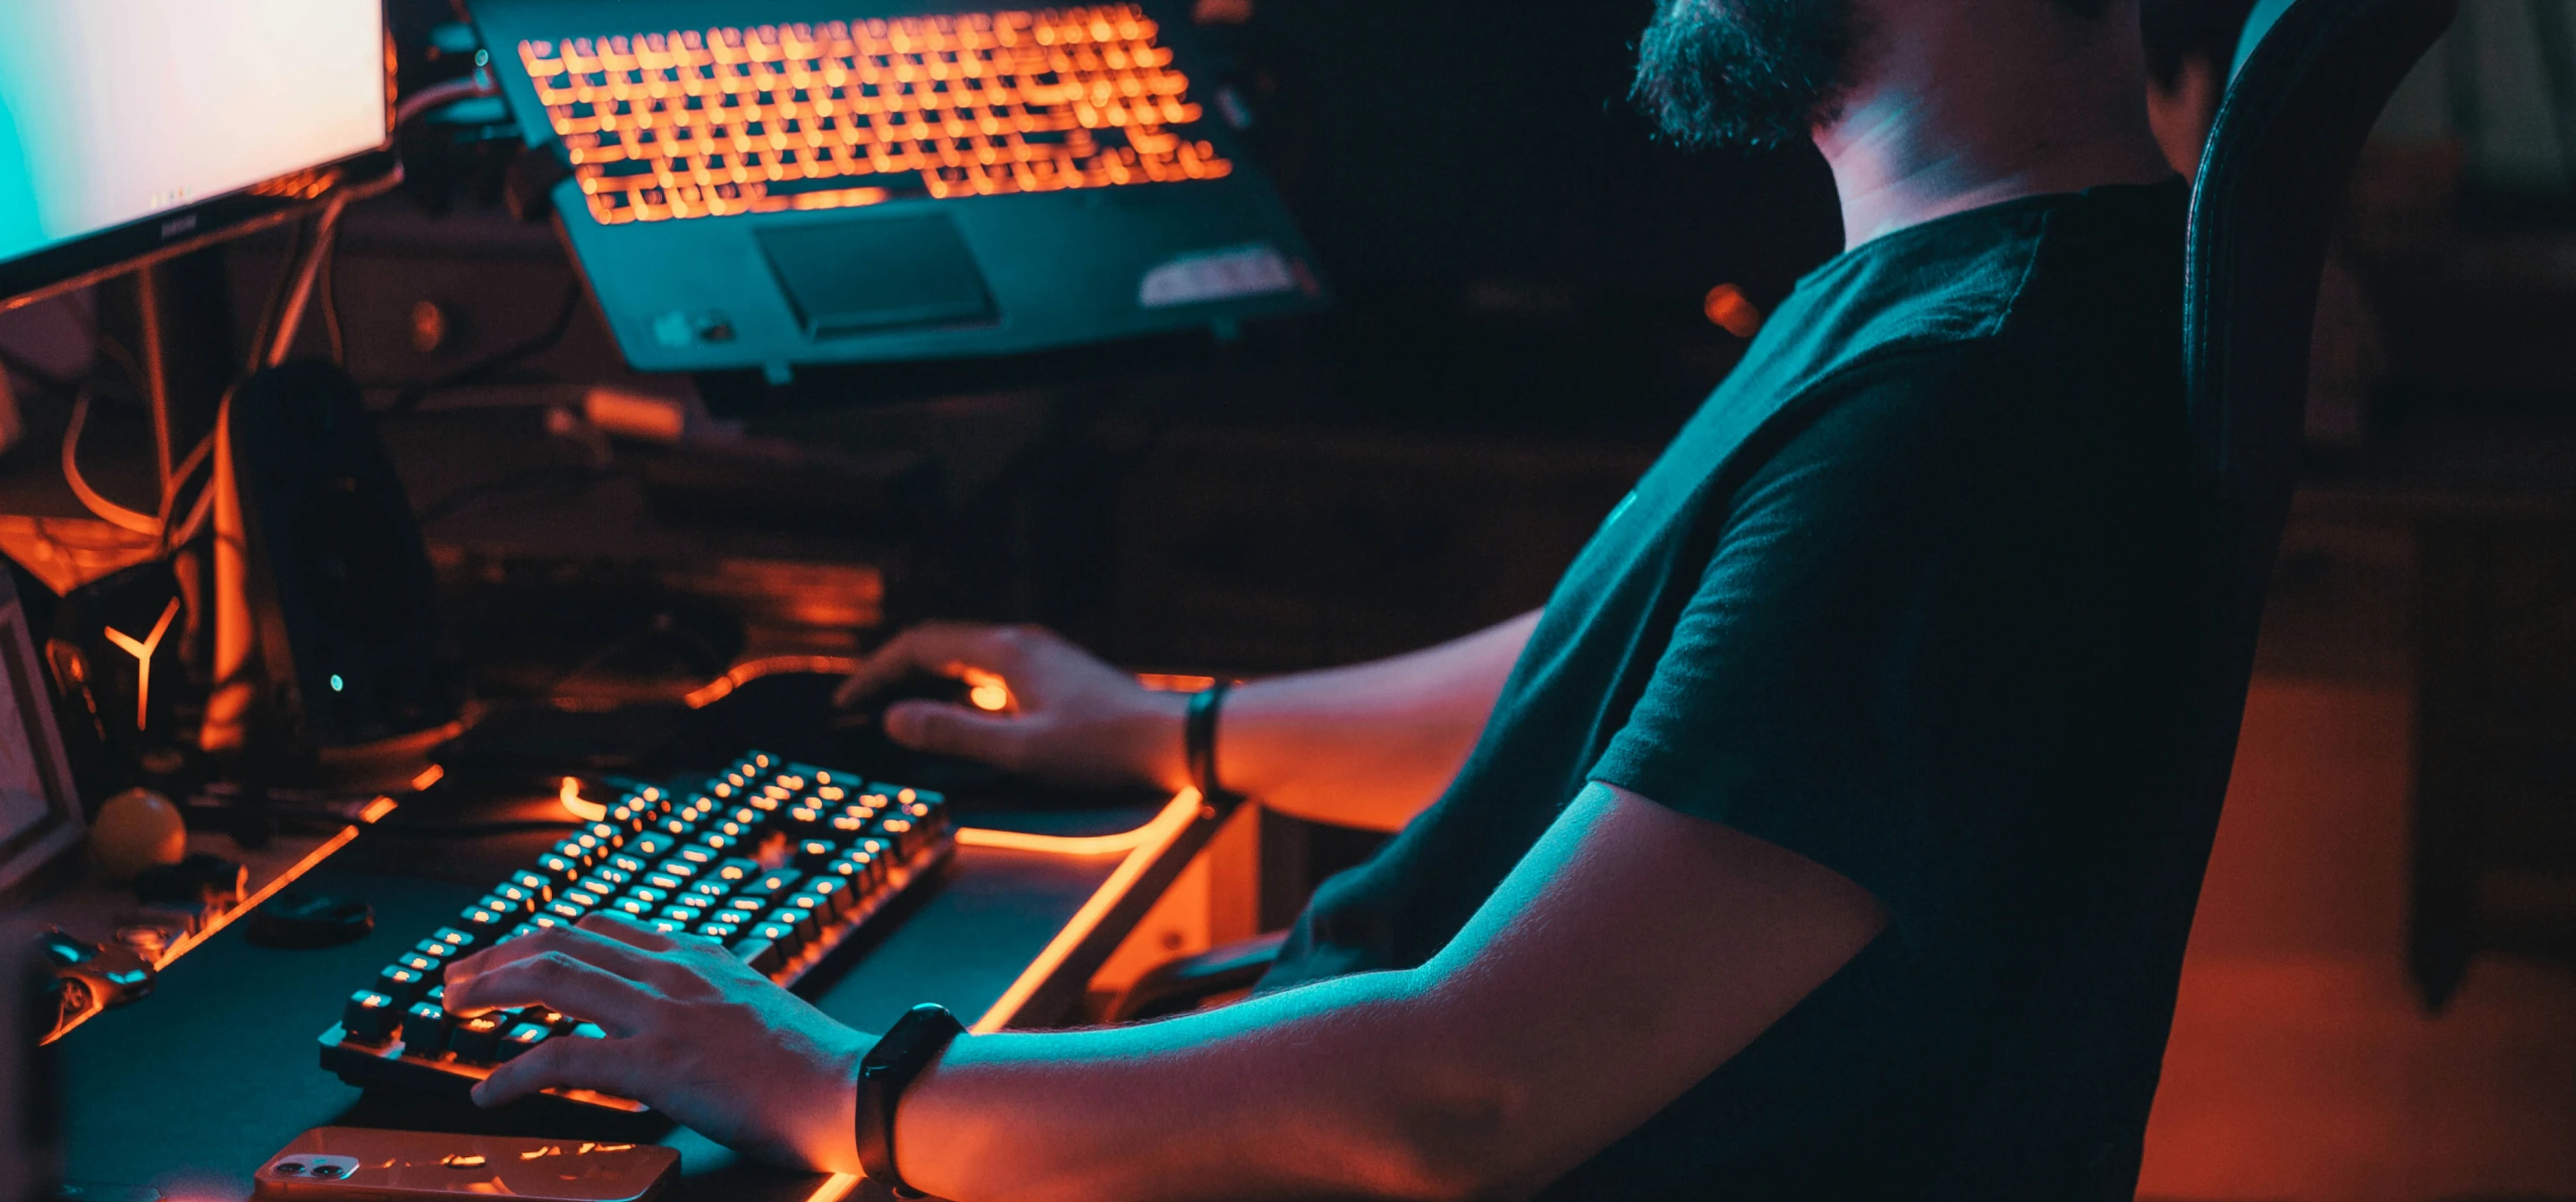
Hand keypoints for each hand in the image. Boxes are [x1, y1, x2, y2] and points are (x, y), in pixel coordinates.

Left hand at [442, 913, 871, 1172]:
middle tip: (457, 977)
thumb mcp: (756, 1007)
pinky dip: (513, 1074)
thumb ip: (712, 997)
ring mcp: (662, 1013)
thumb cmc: (814, 1063)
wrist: (849, 1087)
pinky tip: (489, 1093)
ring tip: (454, 1008)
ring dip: (490, 989)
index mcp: (698, 956)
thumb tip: (679, 1015)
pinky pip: (564, 1059)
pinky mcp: (657, 1064)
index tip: (512, 952)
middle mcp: (673, 971)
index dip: (547, 935)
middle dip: (498, 955)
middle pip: (563, 941)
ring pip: (552, 979)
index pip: (605, 925)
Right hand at [834, 622, 1189, 790]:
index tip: (847, 703)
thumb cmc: (1104, 747)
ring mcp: (1041, 656)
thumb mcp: (1021, 750)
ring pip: (965, 657)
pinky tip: (958, 714)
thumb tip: (894, 718)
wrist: (1173, 740)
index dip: (876, 672)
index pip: (920, 645)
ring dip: (925, 679)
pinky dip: (957, 688)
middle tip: (860, 706)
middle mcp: (1020, 643)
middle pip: (939, 645)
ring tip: (896, 709)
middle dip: (893, 673)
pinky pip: (989, 671)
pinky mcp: (1056, 675)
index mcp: (1006, 652)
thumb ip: (954, 734)